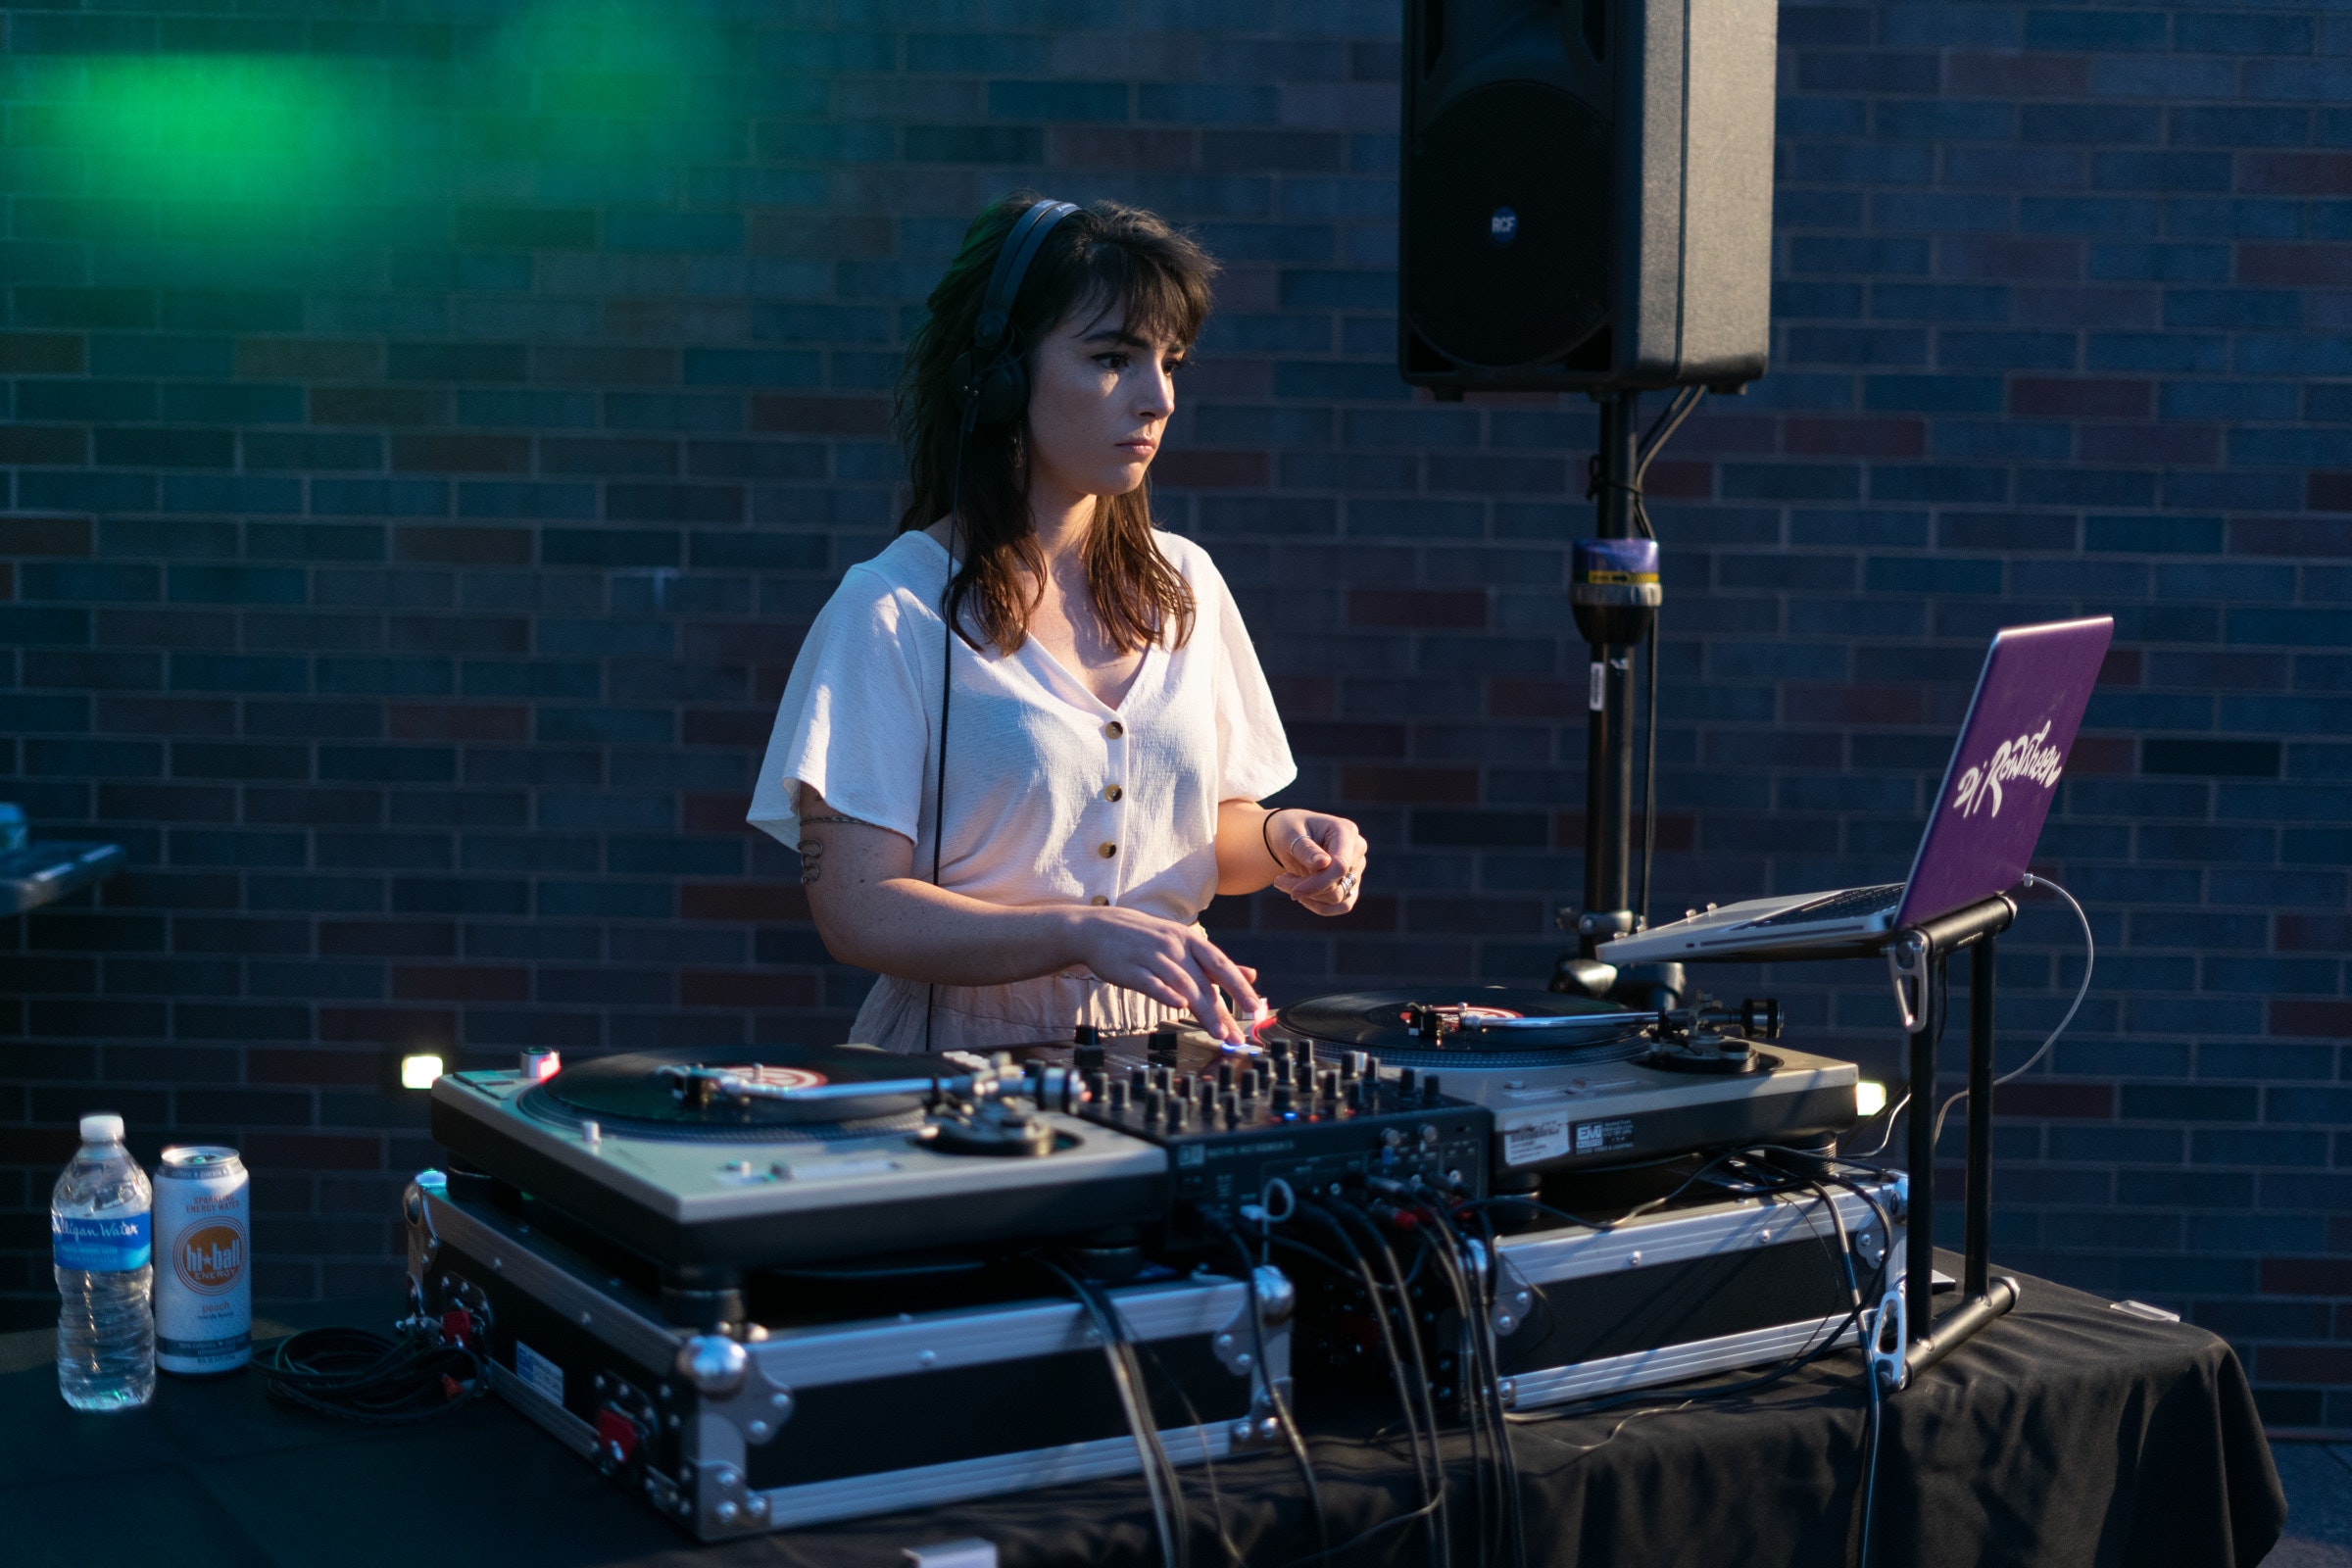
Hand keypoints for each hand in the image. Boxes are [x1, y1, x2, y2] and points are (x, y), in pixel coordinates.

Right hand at [1068, 906, 1263, 1042]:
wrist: (1099, 928)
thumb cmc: (1146, 939)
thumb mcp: (1183, 943)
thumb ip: (1215, 963)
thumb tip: (1251, 974)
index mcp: (1190, 940)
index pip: (1221, 964)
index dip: (1239, 987)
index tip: (1255, 1008)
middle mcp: (1175, 947)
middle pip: (1204, 981)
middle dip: (1223, 1010)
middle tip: (1236, 1034)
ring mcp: (1152, 957)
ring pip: (1183, 985)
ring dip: (1203, 1010)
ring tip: (1218, 1033)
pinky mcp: (1131, 969)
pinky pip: (1151, 983)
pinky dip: (1166, 994)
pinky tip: (1179, 1007)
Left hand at [1266, 809, 1367, 916]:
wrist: (1289, 837)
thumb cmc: (1289, 830)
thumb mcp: (1289, 834)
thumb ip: (1305, 848)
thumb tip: (1324, 864)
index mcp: (1346, 831)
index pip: (1340, 866)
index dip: (1318, 883)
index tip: (1293, 892)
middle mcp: (1356, 850)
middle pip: (1338, 884)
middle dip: (1307, 889)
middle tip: (1280, 881)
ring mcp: (1356, 868)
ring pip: (1340, 898)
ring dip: (1311, 898)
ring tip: (1287, 884)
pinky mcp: (1352, 884)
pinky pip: (1342, 905)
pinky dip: (1320, 906)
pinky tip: (1302, 896)